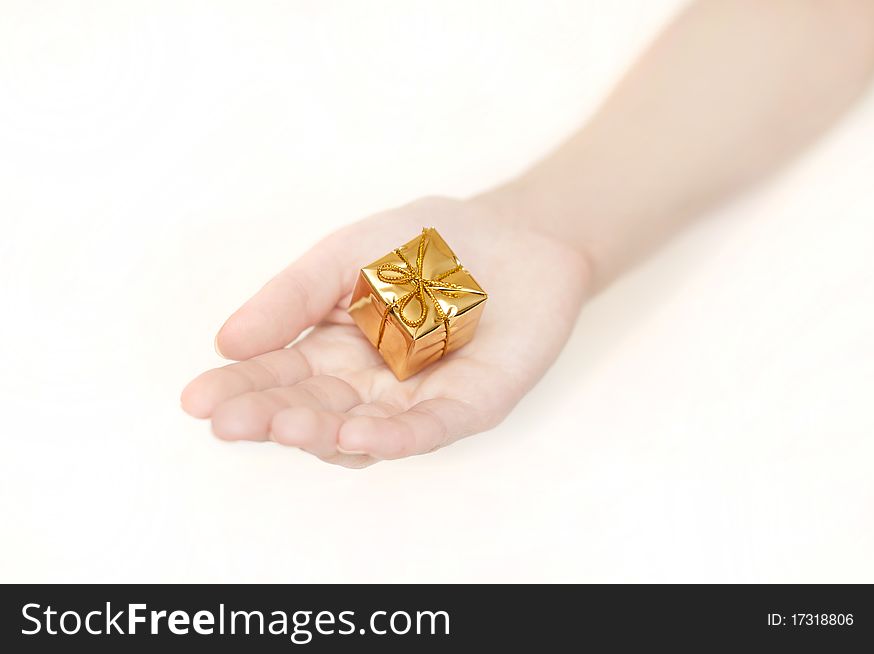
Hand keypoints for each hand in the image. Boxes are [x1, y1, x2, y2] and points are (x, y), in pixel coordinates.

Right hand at [181, 197, 590, 466]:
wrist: (517, 231)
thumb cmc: (428, 243)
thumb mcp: (347, 253)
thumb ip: (294, 296)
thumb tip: (227, 341)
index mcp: (334, 349)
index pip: (279, 375)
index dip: (240, 388)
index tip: (197, 398)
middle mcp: (370, 386)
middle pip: (314, 410)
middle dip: (271, 417)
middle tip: (229, 421)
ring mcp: (418, 400)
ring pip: (362, 433)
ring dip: (321, 434)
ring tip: (284, 424)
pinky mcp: (469, 405)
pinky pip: (428, 430)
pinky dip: (392, 439)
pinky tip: (356, 437)